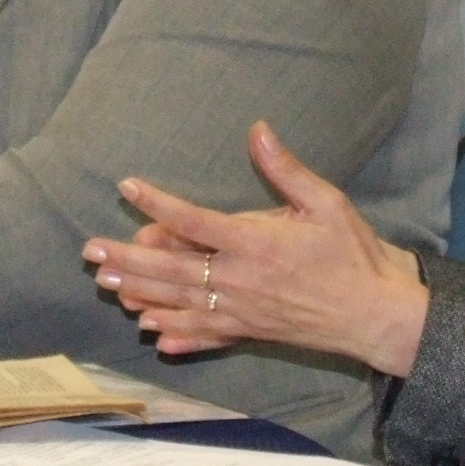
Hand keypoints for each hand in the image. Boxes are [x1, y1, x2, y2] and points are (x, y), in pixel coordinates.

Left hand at [83, 120, 430, 377]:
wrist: (374, 313)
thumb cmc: (352, 253)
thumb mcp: (325, 202)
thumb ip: (286, 169)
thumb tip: (257, 130)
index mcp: (255, 243)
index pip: (193, 221)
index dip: (157, 203)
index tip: (127, 185)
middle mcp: (240, 280)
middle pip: (171, 269)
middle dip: (128, 258)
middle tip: (90, 250)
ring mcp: (242, 311)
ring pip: (179, 303)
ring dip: (139, 293)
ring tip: (107, 284)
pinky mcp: (250, 332)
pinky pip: (204, 335)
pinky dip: (176, 335)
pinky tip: (152, 334)